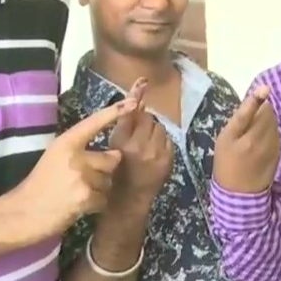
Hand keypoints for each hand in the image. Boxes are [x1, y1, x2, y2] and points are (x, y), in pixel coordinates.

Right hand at [3, 98, 137, 243]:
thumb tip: (112, 154)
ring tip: (78, 194)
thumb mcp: (54, 157)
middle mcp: (75, 156)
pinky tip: (78, 206)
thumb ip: (78, 151)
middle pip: (111, 159)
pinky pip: (104, 198)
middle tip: (85, 179)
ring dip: (99, 189)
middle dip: (105, 170)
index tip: (132, 102)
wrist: (21, 212)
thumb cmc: (39, 183)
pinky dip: (95, 204)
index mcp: (66, 142)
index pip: (93, 123)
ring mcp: (81, 177)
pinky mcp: (85, 197)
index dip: (113, 113)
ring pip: (109, 180)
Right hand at [108, 78, 174, 200]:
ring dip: (153, 131)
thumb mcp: (113, 146)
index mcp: (120, 141)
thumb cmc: (115, 171)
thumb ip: (124, 124)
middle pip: (148, 118)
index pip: (130, 113)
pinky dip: (162, 142)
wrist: (128, 199)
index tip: (142, 81)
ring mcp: (156, 153)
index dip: (136, 96)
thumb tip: (138, 100)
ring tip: (145, 143)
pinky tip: (153, 152)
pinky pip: (168, 140)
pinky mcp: (168, 160)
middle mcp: (139, 146)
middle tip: (138, 132)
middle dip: (144, 121)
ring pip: (160, 128)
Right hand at [213, 84, 280, 194]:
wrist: (239, 193)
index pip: (255, 110)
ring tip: (253, 132)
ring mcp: (273, 147)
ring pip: (274, 122)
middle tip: (248, 121)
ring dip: (266, 121)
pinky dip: (270, 131)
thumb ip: (241, 117)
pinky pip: (277, 133)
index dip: (258, 98)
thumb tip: (259, 95)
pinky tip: (260, 141)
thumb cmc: (226, 162)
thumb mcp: (225, 138)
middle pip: (268, 113)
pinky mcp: (279, 152)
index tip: (265, 88)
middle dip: (261, 111)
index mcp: (244, 137)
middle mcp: (260, 141)